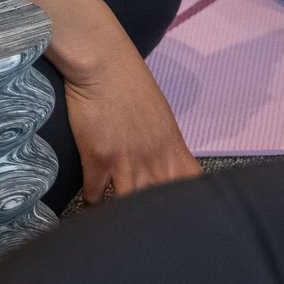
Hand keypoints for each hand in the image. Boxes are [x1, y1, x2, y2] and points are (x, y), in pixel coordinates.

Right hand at [61, 46, 200, 204]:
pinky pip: (95, 197)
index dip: (188, 202)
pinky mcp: (97, 160)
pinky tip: (92, 203)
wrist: (102, 63)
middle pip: (160, 202)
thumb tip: (165, 168)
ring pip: (128, 205)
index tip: (179, 210)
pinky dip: (93, 204)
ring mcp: (125, 160)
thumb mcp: (159, 116)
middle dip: (153, 215)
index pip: (191, 184)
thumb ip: (165, 146)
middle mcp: (153, 157)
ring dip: (121, 214)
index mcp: (172, 146)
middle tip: (143, 220)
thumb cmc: (130, 84)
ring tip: (115, 218)